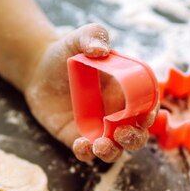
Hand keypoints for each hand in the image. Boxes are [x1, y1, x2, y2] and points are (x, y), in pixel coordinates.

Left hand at [25, 23, 158, 162]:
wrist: (39, 69)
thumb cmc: (66, 52)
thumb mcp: (79, 38)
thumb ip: (93, 36)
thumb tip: (101, 50)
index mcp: (125, 90)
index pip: (146, 106)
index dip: (150, 113)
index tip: (145, 115)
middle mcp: (116, 113)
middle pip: (136, 134)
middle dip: (134, 139)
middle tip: (121, 133)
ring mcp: (98, 128)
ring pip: (115, 149)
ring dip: (113, 152)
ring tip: (101, 145)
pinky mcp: (78, 137)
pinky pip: (88, 154)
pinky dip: (88, 154)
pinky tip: (81, 145)